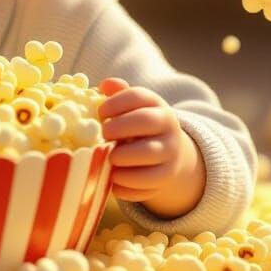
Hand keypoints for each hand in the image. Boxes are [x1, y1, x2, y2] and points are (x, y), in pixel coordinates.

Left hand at [98, 77, 204, 218]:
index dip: (116, 102)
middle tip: (104, 134)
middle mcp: (168, 127)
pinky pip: (147, 183)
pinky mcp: (166, 178)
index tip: (100, 112)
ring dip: (123, 157)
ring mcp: (170, 153)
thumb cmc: (138, 127)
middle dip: (120, 127)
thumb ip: (118, 94)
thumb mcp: (132, 108)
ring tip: (109, 159)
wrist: (169, 155)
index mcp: (157, 105)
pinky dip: (127, 184)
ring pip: (149, 153)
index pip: (138, 96)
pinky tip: (114, 179)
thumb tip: (105, 85)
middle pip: (146, 121)